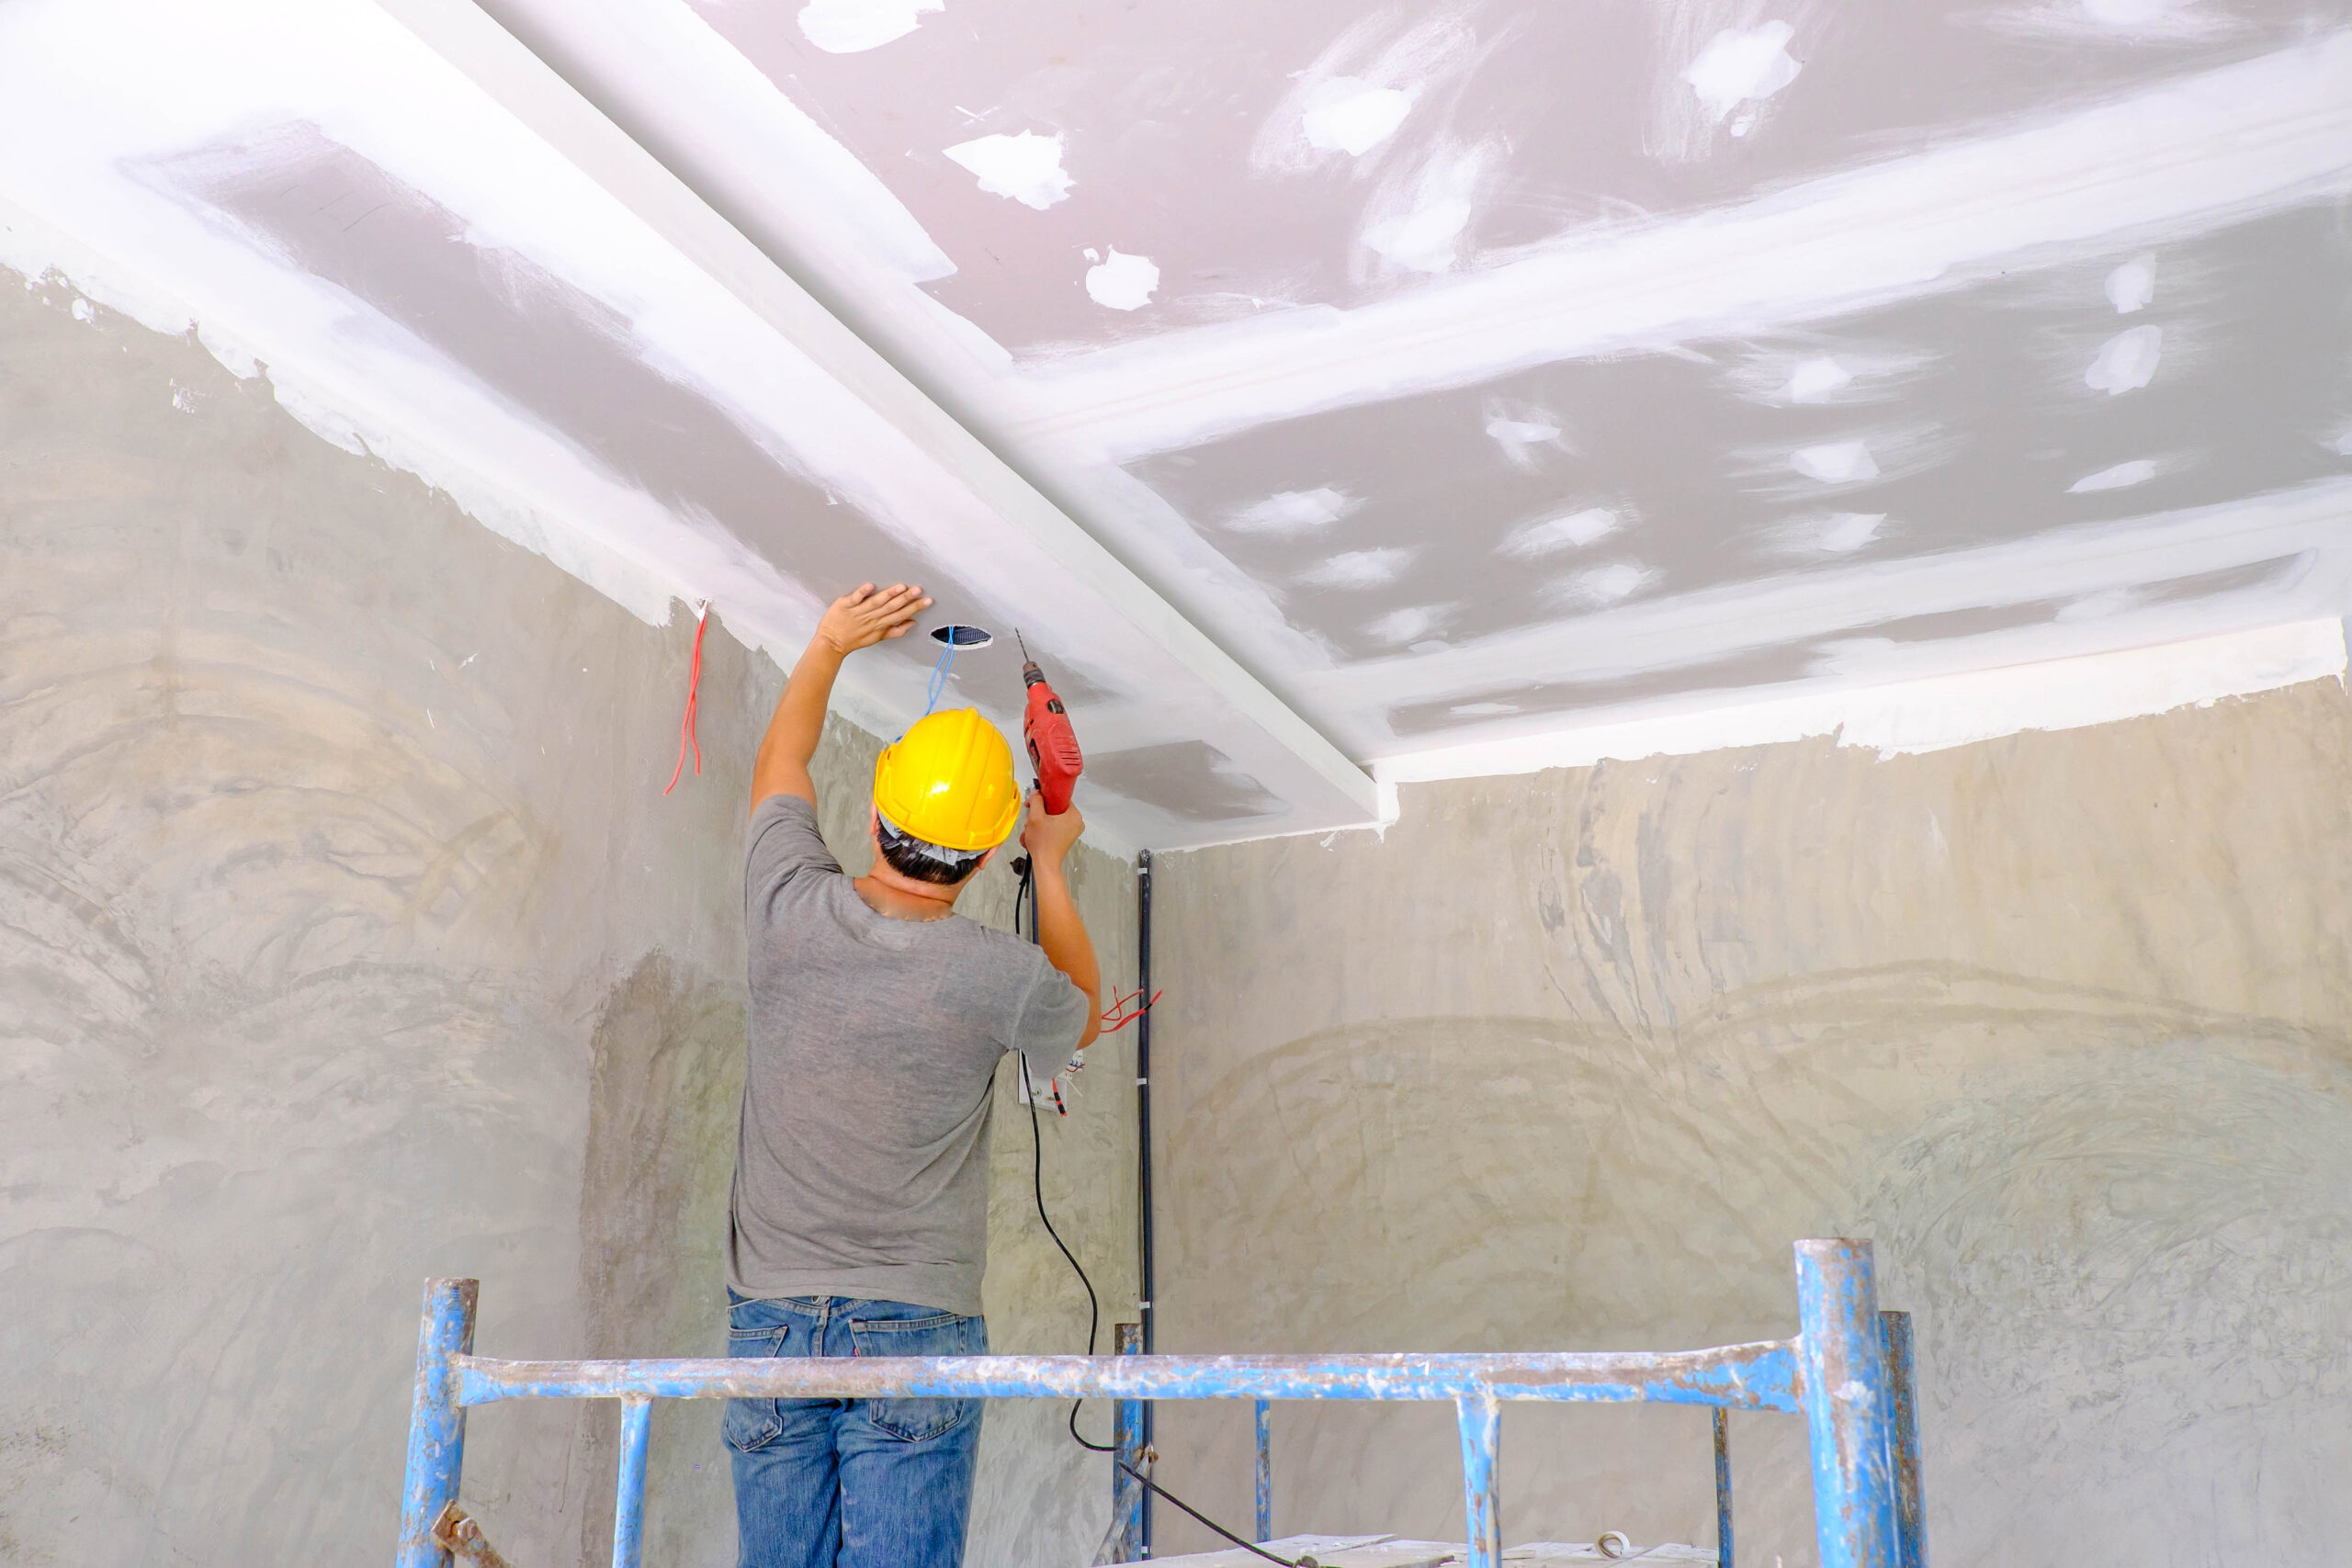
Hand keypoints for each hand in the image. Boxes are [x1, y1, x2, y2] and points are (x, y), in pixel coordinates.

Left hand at [815, 583, 929, 656]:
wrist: (831, 643)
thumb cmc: (853, 640)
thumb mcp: (877, 638)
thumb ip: (895, 630)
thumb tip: (912, 623)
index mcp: (880, 625)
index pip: (901, 615)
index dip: (915, 608)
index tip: (927, 601)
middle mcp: (871, 618)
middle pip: (892, 607)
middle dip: (906, 599)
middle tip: (919, 590)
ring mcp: (858, 611)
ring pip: (877, 602)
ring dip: (889, 594)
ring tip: (902, 587)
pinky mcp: (845, 605)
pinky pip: (855, 598)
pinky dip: (862, 593)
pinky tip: (871, 585)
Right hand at [1019, 787, 1083, 866]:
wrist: (1045, 863)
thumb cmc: (1043, 844)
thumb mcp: (1035, 816)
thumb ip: (1036, 800)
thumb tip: (1037, 793)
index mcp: (1074, 815)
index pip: (1059, 797)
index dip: (1045, 798)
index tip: (1036, 801)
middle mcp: (1077, 822)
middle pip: (1056, 807)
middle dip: (1041, 811)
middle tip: (1032, 817)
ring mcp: (1073, 830)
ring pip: (1054, 817)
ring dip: (1041, 820)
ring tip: (1033, 827)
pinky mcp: (1067, 837)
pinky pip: (1055, 825)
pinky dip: (1045, 827)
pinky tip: (1038, 832)